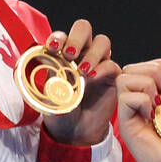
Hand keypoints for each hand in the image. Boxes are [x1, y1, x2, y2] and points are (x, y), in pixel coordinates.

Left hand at [40, 20, 119, 145]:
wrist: (76, 132)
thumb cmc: (60, 112)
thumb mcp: (48, 96)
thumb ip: (49, 79)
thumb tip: (49, 63)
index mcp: (61, 55)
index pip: (62, 36)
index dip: (58, 37)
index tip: (53, 48)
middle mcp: (81, 54)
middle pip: (84, 28)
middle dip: (77, 37)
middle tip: (71, 54)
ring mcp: (98, 63)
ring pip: (102, 41)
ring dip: (92, 52)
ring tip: (83, 70)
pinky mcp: (112, 76)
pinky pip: (112, 64)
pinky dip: (103, 68)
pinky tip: (92, 78)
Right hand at [117, 59, 160, 161]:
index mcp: (150, 98)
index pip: (144, 66)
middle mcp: (137, 104)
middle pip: (131, 67)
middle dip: (154, 68)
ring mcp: (129, 114)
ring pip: (124, 78)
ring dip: (147, 81)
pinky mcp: (127, 126)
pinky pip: (125, 98)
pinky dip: (142, 99)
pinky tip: (154, 113)